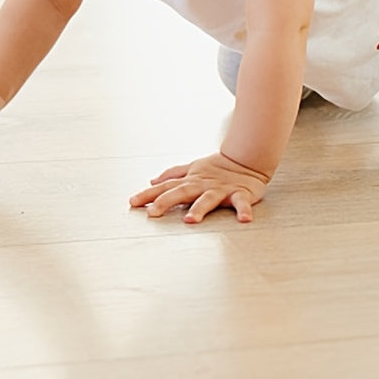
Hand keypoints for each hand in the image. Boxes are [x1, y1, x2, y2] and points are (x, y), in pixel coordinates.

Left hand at [128, 152, 269, 223]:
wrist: (246, 159)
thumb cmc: (217, 168)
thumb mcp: (191, 168)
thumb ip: (172, 175)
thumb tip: (151, 181)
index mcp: (190, 180)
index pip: (165, 187)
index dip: (148, 194)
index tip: (132, 203)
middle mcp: (202, 185)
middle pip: (181, 193)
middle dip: (166, 202)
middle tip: (152, 214)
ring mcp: (220, 190)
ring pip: (208, 199)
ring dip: (199, 209)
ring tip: (189, 220)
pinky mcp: (240, 194)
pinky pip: (242, 203)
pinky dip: (244, 210)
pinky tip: (244, 219)